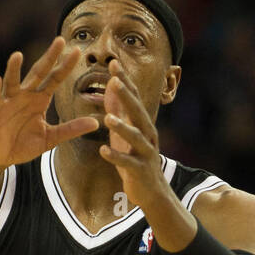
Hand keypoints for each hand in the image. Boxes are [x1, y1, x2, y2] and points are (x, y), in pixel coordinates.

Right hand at [0, 37, 97, 172]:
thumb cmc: (21, 145)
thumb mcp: (50, 138)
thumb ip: (70, 129)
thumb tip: (96, 123)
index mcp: (39, 100)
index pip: (55, 79)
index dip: (65, 66)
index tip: (77, 51)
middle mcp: (25, 96)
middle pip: (38, 73)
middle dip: (49, 57)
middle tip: (60, 40)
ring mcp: (9, 103)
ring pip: (12, 82)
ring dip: (14, 69)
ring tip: (17, 55)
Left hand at [98, 59, 167, 205]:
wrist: (151, 192)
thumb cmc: (135, 158)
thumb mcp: (125, 131)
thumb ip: (119, 109)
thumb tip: (113, 83)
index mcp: (142, 122)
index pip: (133, 96)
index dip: (124, 80)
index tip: (113, 62)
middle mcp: (147, 134)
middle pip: (137, 111)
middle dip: (126, 95)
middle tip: (114, 79)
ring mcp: (145, 152)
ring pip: (135, 137)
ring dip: (122, 127)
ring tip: (108, 118)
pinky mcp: (140, 170)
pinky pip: (127, 162)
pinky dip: (115, 156)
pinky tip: (102, 151)